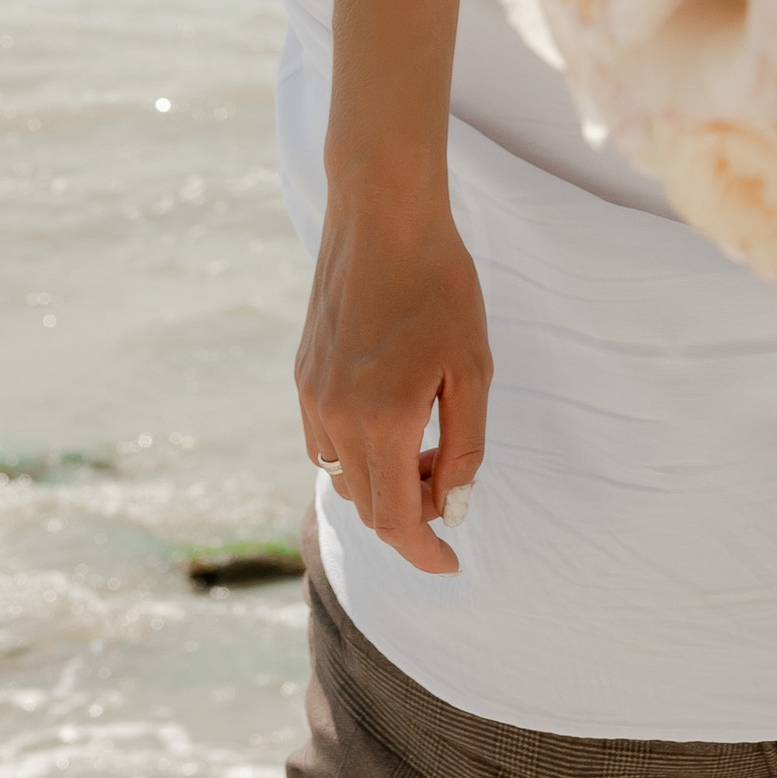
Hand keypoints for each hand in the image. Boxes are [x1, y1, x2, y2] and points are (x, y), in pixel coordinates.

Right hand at [296, 172, 489, 578]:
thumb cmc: (440, 284)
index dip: (425, 552)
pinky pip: (324, 441)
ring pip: (343, 478)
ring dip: (383, 483)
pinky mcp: (302, 374)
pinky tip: (390, 416)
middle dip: (413, 513)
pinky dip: (357, 452)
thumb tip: (455, 509)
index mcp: (382, 420)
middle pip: (368, 507)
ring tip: (426, 442)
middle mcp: (335, 417)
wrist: (383, 213)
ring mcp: (311, 395)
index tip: (452, 564)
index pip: (397, 521)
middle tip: (452, 479)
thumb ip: (465, 447)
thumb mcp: (473, 368)